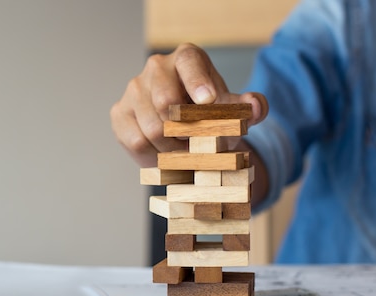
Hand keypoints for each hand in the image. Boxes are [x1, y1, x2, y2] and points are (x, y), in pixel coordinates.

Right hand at [110, 43, 267, 166]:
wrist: (183, 126)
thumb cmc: (209, 114)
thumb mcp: (232, 111)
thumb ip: (249, 109)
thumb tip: (256, 106)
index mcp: (187, 58)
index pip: (190, 64)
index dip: (198, 82)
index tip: (209, 101)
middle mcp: (156, 67)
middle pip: (167, 104)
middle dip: (187, 133)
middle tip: (200, 146)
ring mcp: (133, 90)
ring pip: (152, 129)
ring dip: (174, 150)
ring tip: (186, 154)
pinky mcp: (119, 113)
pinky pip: (136, 142)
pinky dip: (154, 157)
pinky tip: (166, 157)